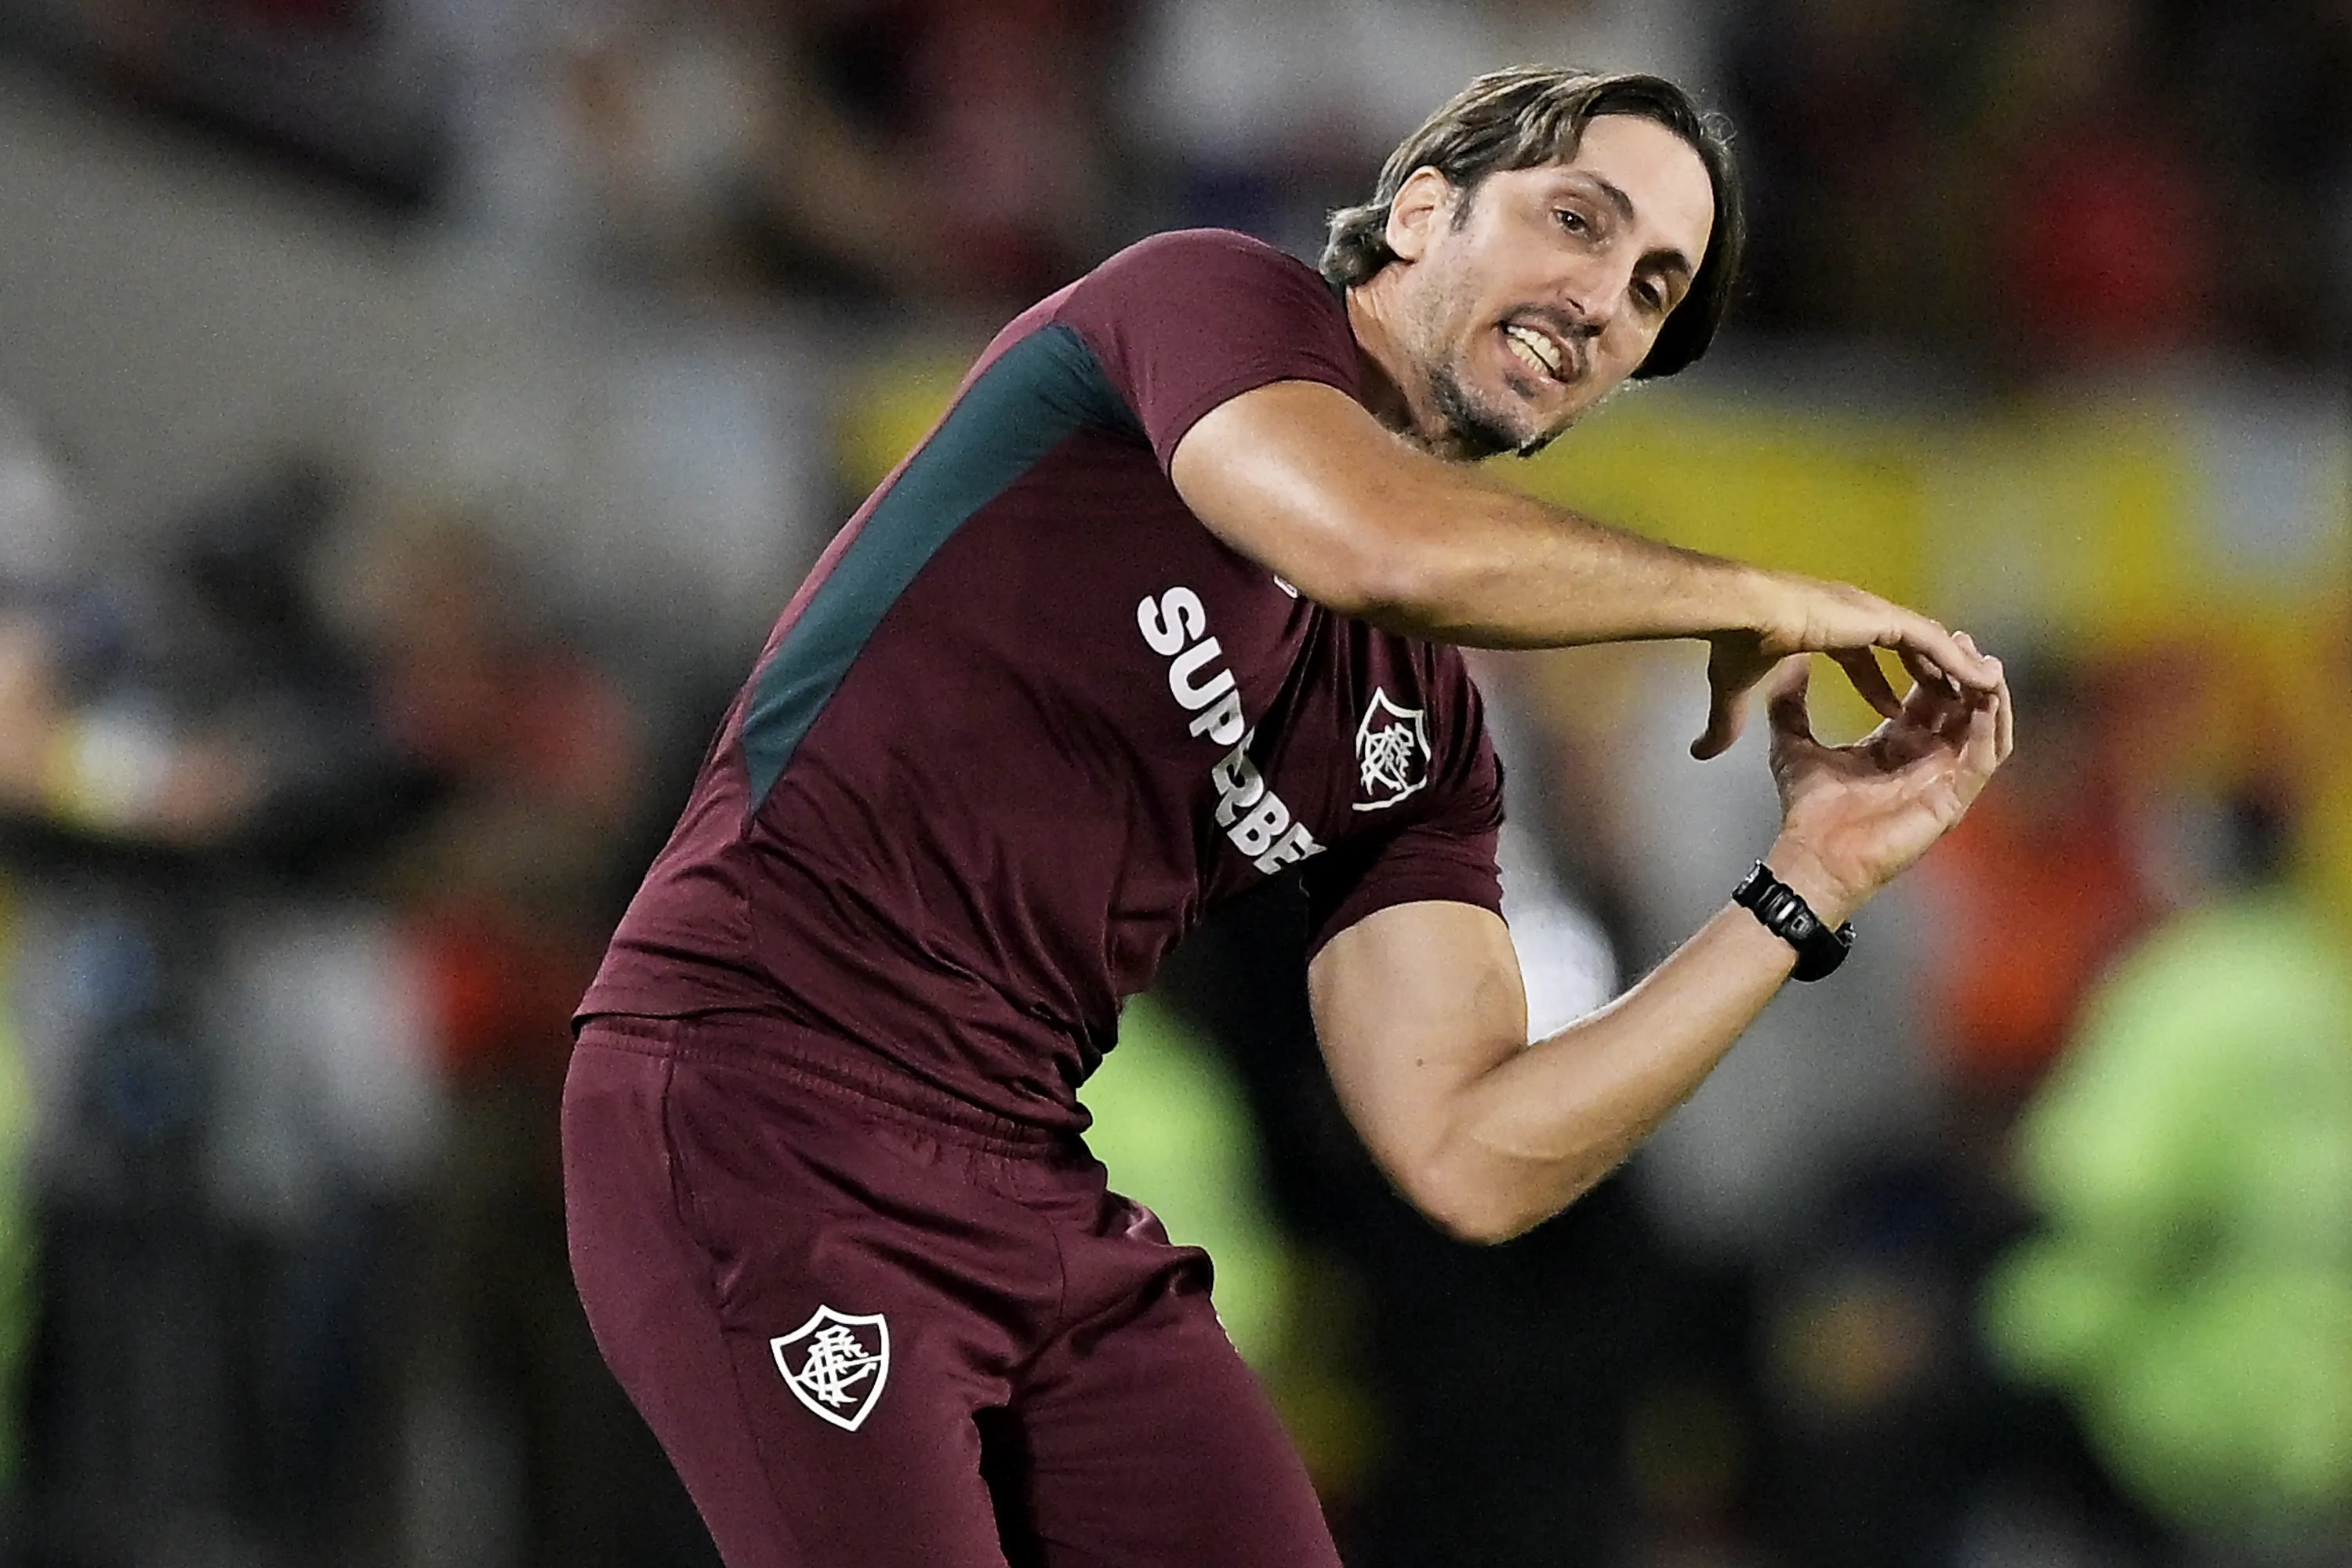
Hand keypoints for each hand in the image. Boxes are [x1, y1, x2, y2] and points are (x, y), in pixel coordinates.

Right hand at [1692, 576, 2000, 759]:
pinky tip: (1986, 686)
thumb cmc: (1734, 643)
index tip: (1893, 715)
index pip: (1864, 660)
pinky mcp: (1887, 620)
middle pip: (1909, 651)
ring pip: (1932, 647)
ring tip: (1984, 696)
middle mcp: (1858, 617)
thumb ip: (1724, 723)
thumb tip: (1699, 752)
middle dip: (1931, 679)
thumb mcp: (1730, 693)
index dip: (1879, 689)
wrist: (1739, 612)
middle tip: (1953, 704)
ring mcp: (1876, 615)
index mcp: (1828, 629)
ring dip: (1957, 671)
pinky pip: (1939, 647)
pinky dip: (1962, 666)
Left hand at [1759, 638, 2012, 925]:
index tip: (1933, 636)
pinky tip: (1986, 699)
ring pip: (1984, 730)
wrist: (1812, 855)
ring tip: (1985, 664)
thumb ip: (1790, 705)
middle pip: (1961, 709)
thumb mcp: (1794, 744)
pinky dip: (1990, 726)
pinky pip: (1985, 757)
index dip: (1933, 668)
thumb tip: (1788, 663)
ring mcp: (1944, 781)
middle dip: (1966, 674)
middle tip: (1964, 641)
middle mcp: (1926, 761)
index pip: (1926, 700)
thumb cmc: (1808, 810)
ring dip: (1989, 696)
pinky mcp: (1954, 799)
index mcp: (1895, 747)